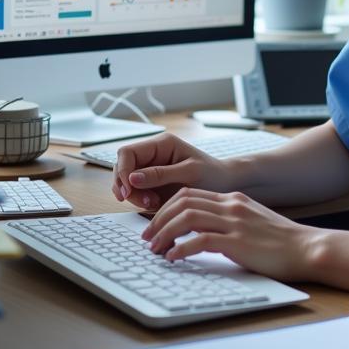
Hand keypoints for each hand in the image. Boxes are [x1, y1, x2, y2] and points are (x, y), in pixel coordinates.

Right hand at [112, 132, 233, 210]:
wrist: (225, 184)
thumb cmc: (212, 174)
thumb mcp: (188, 172)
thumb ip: (160, 174)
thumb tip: (132, 178)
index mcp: (161, 144)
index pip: (127, 153)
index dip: (122, 171)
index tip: (129, 191)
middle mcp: (152, 155)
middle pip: (122, 168)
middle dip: (128, 187)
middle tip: (146, 202)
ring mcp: (151, 169)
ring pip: (126, 182)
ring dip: (134, 196)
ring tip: (154, 203)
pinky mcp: (152, 184)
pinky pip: (135, 192)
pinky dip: (140, 200)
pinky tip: (156, 204)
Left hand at [141, 187, 322, 280]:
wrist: (307, 248)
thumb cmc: (282, 241)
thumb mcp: (252, 222)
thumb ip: (229, 222)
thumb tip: (204, 235)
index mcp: (233, 199)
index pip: (190, 194)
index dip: (167, 208)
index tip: (156, 225)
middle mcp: (231, 205)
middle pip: (183, 202)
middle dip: (159, 219)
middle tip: (147, 237)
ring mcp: (234, 222)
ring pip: (186, 217)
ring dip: (165, 233)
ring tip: (155, 249)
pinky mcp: (237, 241)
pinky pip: (200, 240)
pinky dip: (181, 248)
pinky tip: (173, 258)